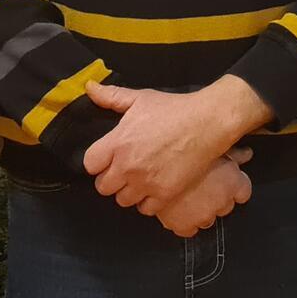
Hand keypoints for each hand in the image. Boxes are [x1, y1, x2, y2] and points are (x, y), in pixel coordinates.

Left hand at [83, 76, 271, 207]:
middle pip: (103, 187)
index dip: (98, 162)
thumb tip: (88, 87)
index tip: (109, 158)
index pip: (90, 165)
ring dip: (129, 191)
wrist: (208, 122)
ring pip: (123, 200)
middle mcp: (127, 166)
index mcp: (118, 143)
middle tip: (126, 169)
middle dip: (112, 178)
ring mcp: (146, 183)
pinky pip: (145, 209)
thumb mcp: (140, 98)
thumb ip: (111, 96)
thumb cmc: (174, 109)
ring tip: (140, 179)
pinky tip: (154, 188)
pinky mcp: (164, 194)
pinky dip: (148, 201)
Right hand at [140, 146, 253, 236]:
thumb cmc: (186, 149)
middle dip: (216, 198)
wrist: (155, 162)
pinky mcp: (183, 226)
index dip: (234, 186)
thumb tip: (248, 154)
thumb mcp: (214, 145)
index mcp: (234, 182)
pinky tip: (179, 208)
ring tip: (188, 195)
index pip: (244, 193)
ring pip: (208, 220)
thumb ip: (235, 153)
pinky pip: (188, 231)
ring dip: (200, 210)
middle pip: (226, 206)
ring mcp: (203, 216)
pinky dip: (183, 222)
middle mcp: (222, 202)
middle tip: (202, 186)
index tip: (225, 181)